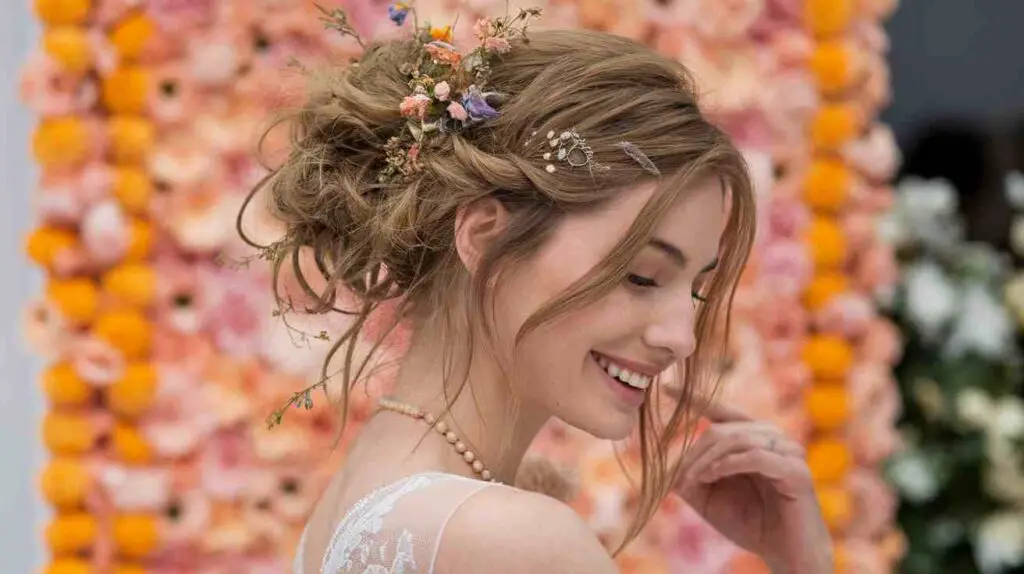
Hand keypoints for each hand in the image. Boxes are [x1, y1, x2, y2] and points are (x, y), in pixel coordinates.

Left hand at [674, 402, 832, 573]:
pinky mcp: (797, 472)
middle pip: (724, 429)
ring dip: (708, 460)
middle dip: (695, 452)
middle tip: (680, 477)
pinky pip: (756, 456)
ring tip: (694, 480)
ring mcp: (789, 452)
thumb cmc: (750, 524)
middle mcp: (774, 439)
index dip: (696, 398)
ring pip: (738, 439)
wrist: (786, 555)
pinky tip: (713, 475)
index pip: (724, 412)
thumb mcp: (710, 500)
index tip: (665, 386)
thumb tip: (664, 466)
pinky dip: (728, 464)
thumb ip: (690, 479)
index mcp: (755, 440)